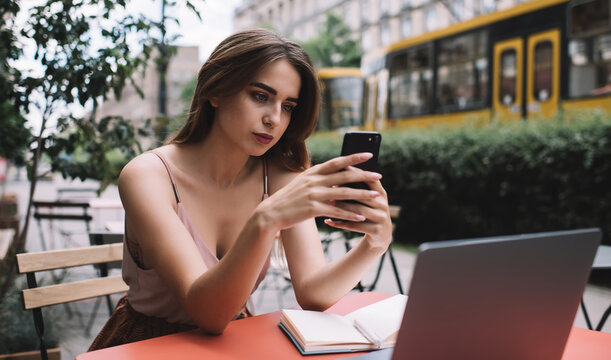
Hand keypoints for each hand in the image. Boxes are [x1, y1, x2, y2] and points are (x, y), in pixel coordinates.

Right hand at [257, 153, 384, 232]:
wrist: (271, 213)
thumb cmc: (289, 199)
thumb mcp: (303, 184)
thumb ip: (320, 180)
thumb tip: (337, 179)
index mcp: (313, 172)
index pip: (337, 162)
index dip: (353, 158)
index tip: (369, 155)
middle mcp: (314, 181)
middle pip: (344, 176)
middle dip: (364, 175)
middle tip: (379, 175)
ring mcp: (314, 194)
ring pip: (344, 194)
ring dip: (362, 195)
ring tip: (376, 196)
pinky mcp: (313, 209)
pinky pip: (336, 212)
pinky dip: (350, 214)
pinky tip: (361, 217)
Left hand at [324, 169, 392, 252]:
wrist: (381, 236)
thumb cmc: (369, 212)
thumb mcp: (369, 200)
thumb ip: (359, 188)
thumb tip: (339, 172)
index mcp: (381, 193)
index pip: (370, 180)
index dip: (357, 173)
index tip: (342, 168)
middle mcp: (383, 204)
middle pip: (363, 195)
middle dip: (346, 191)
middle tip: (330, 187)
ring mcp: (381, 218)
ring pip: (359, 211)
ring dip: (342, 207)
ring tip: (328, 203)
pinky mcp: (376, 231)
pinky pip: (355, 226)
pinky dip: (341, 223)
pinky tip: (328, 221)